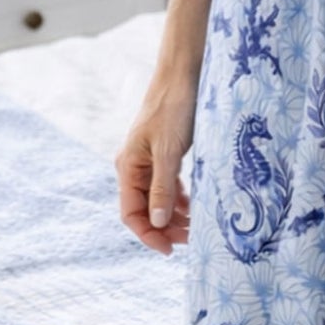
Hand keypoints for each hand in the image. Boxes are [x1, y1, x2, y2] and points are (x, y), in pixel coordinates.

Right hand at [117, 76, 197, 255]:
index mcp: (128, 168)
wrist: (183, 75)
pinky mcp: (164, 154)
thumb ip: (162, 189)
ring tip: (197, 227)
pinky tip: (195, 206)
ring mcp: (149, 161)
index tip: (171, 250)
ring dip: (174, 216)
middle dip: (165, 228)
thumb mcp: (168, 152)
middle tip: (192, 239)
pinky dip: (181, 199)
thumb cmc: (173, 109)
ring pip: (158, 199)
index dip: (148, 235)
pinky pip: (168, 185)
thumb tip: (155, 224)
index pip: (131, 214)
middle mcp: (134, 167)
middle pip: (144, 210)